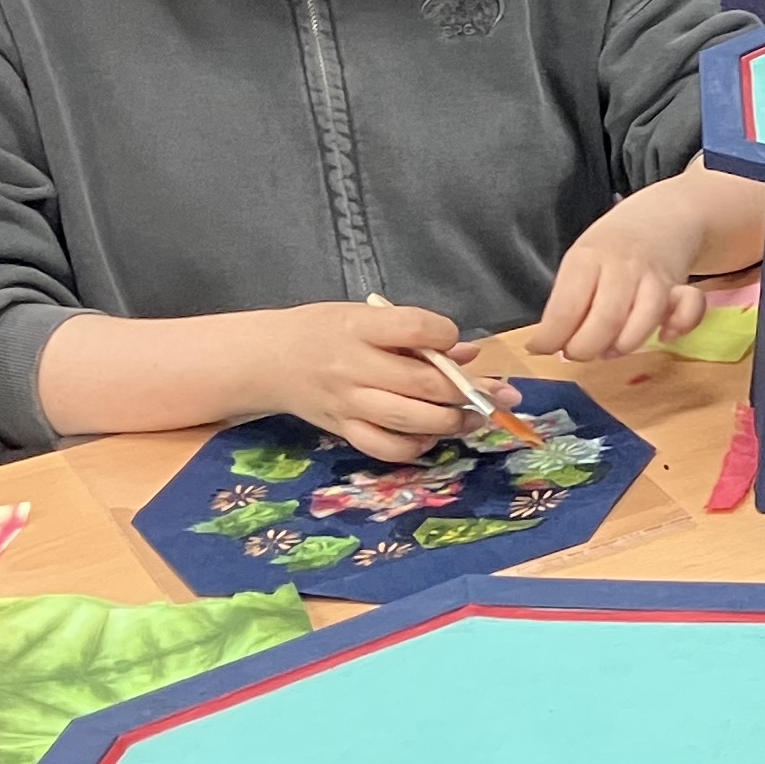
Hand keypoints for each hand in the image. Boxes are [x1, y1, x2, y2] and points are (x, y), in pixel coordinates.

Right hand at [243, 302, 515, 462]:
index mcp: (358, 327)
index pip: (415, 329)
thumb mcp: (364, 316)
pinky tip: (431, 437)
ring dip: (451, 422)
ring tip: (473, 418)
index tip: (453, 342)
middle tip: (496, 394)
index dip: (445, 336)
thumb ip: (414, 334)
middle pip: (421, 382)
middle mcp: (352, 366)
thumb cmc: (324, 330)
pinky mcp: (342, 430)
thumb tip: (469, 354)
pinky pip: (385, 447)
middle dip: (466, 390)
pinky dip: (415, 446)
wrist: (268, 360)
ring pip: (409, 419)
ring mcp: (347, 402)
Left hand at [538, 182, 711, 361]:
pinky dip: (679, 327)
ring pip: (643, 320)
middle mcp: (622, 267)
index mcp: (587, 258)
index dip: (551, 338)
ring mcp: (654, 277)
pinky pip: (688, 310)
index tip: (542, 349)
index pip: (565, 308)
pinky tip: (664, 335)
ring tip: (610, 349)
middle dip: (585, 349)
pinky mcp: (683, 286)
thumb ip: (567, 299)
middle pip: (604, 321)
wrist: (663, 214)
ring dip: (624, 346)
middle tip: (576, 353)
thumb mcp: (581, 262)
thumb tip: (548, 344)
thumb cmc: (611, 247)